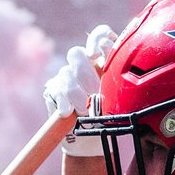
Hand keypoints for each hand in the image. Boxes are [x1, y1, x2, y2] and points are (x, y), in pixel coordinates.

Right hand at [46, 25, 118, 150]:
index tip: (97, 54)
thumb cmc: (111, 116)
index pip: (100, 35)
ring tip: (84, 109)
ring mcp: (66, 76)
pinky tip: (68, 112)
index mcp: (104, 60)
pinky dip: (64, 102)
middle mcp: (84, 64)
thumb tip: (106, 57)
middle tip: (94, 92)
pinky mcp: (54, 90)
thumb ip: (116, 76)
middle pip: (76, 53)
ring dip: (76, 93)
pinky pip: (56, 89)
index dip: (97, 39)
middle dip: (85, 73)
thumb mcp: (120, 97)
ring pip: (66, 72)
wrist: (92, 139)